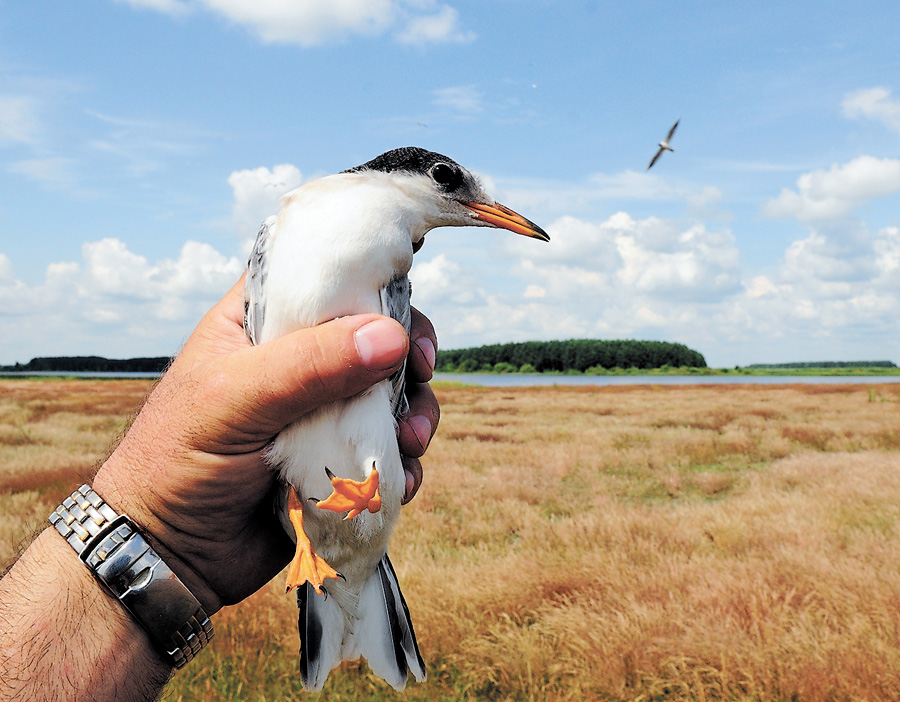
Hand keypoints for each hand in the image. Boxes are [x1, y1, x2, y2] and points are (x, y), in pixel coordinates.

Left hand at [91, 274, 439, 614]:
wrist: (170, 554)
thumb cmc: (178, 460)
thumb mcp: (236, 399)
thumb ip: (309, 365)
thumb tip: (392, 336)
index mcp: (262, 320)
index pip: (326, 278)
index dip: (374, 286)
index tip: (405, 321)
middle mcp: (298, 358)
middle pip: (375, 334)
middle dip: (407, 356)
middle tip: (421, 373)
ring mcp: (321, 409)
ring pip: (391, 393)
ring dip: (415, 413)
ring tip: (412, 441)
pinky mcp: (337, 457)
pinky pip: (387, 448)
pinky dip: (403, 461)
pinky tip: (402, 480)